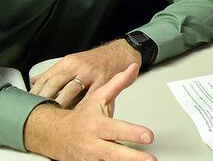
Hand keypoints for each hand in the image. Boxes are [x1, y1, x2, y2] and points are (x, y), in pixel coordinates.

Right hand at [24, 63, 155, 160]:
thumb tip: (132, 68)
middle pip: (115, 154)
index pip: (117, 130)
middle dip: (133, 158)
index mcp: (97, 126)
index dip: (133, 133)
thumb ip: (118, 83)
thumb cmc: (81, 116)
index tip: (149, 136)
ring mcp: (92, 159)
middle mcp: (94, 144)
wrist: (53, 134)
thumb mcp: (98, 97)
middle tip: (150, 160)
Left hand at [30, 39, 141, 106]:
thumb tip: (34, 82)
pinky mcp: (104, 81)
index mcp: (68, 63)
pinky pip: (91, 95)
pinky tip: (77, 115)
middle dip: (44, 99)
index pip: (46, 77)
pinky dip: (83, 106)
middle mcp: (78, 67)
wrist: (121, 53)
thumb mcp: (73, 62)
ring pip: (71, 90)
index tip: (28, 104)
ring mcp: (91, 74)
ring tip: (53, 115)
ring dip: (61, 103)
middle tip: (37, 111)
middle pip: (55, 83)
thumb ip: (54, 73)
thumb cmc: (97, 60)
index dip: (35, 91)